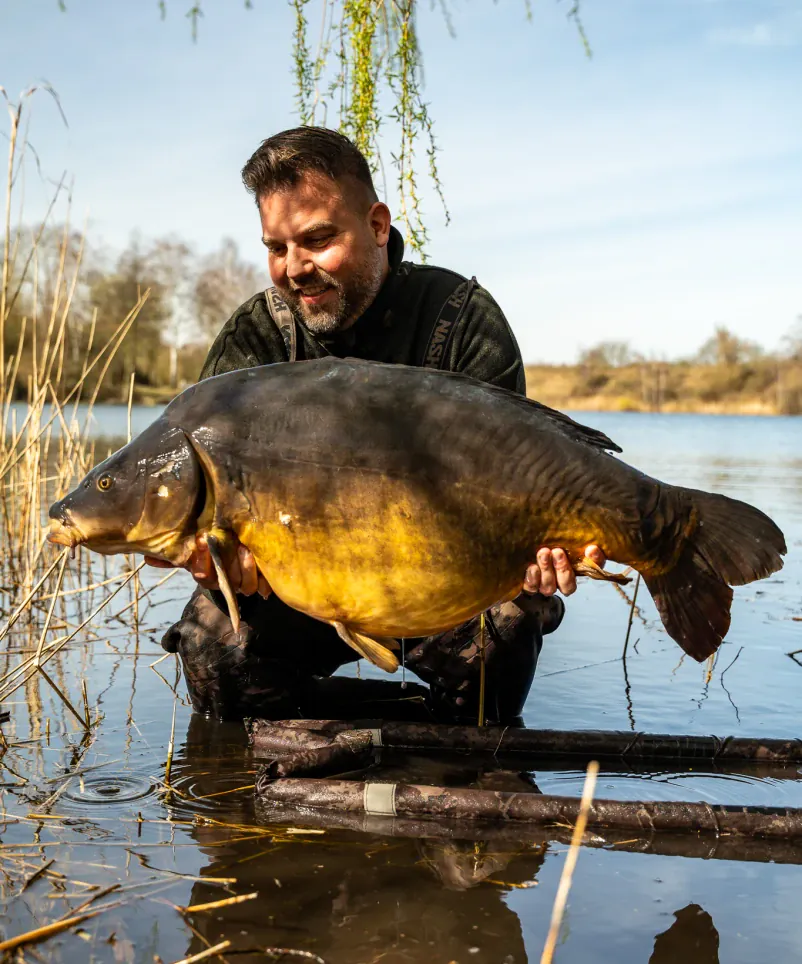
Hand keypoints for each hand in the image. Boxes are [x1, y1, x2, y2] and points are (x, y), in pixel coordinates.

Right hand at [144, 534, 271, 597]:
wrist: (242, 558)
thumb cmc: (215, 552)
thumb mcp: (194, 551)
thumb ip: (174, 555)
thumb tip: (147, 558)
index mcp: (208, 577)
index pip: (202, 575)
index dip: (202, 560)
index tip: (201, 539)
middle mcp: (226, 584)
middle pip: (226, 581)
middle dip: (226, 562)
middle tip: (228, 540)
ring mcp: (244, 585)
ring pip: (247, 586)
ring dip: (246, 568)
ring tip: (245, 548)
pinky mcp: (262, 583)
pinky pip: (263, 587)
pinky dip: (264, 576)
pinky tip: (260, 559)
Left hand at [522, 544, 605, 596]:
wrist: (524, 541)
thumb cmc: (548, 540)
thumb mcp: (566, 538)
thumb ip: (580, 543)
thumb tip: (592, 548)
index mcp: (576, 570)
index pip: (591, 570)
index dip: (593, 563)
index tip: (591, 549)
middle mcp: (561, 582)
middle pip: (567, 585)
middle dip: (563, 568)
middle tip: (557, 551)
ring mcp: (544, 585)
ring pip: (549, 588)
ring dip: (547, 570)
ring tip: (543, 553)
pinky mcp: (529, 585)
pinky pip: (531, 588)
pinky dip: (532, 579)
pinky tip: (532, 567)